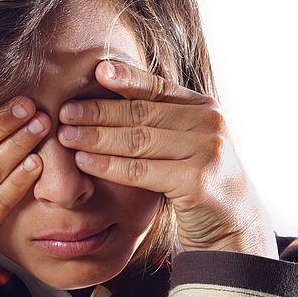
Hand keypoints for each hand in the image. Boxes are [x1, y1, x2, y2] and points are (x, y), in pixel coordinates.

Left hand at [55, 60, 278, 259]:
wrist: (232, 225)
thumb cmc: (198, 181)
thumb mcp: (186, 142)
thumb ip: (161, 120)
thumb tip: (110, 90)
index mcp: (203, 107)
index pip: (158, 86)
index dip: (125, 77)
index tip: (95, 71)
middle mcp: (208, 123)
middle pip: (142, 113)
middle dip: (98, 111)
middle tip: (64, 111)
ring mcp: (206, 151)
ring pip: (138, 140)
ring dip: (96, 137)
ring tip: (66, 136)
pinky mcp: (196, 182)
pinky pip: (141, 171)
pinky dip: (108, 165)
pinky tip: (84, 161)